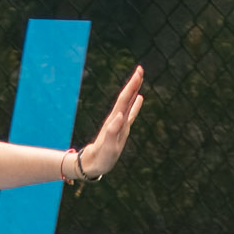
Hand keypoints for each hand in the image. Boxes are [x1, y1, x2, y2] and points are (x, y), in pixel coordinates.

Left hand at [73, 66, 143, 180]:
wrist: (93, 164)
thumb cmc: (101, 158)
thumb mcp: (108, 147)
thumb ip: (113, 131)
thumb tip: (119, 115)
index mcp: (115, 121)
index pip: (124, 100)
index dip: (131, 86)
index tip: (138, 73)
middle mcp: (117, 119)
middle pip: (126, 97)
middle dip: (133, 83)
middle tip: (140, 69)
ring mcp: (119, 122)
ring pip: (128, 102)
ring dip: (134, 90)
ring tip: (140, 78)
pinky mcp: (122, 128)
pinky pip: (131, 113)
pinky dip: (135, 104)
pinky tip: (139, 98)